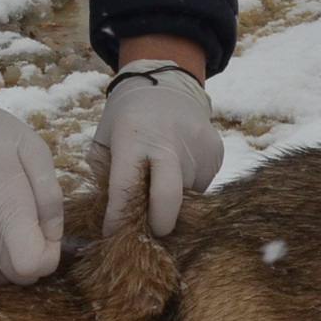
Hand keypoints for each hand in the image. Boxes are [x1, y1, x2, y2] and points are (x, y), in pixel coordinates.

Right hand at [0, 79, 62, 283]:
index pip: (35, 266)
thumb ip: (51, 197)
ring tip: (14, 228)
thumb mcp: (35, 151)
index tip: (48, 233)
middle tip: (34, 228)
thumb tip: (54, 234)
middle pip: (19, 278)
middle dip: (35, 259)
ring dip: (13, 262)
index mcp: (7, 213)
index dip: (50, 255)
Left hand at [89, 56, 223, 236]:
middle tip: (152, 231)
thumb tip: (113, 218)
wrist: (166, 85)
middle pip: (168, 199)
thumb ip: (104, 173)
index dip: (118, 218)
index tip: (113, 235)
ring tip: (162, 185)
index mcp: (133, 137)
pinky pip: (203, 186)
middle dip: (159, 224)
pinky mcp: (216, 152)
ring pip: (188, 197)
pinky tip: (179, 170)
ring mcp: (197, 147)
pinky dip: (189, 187)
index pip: (125, 188)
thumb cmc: (127, 117)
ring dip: (174, 202)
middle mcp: (168, 141)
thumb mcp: (105, 137)